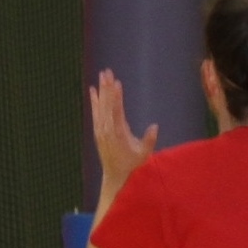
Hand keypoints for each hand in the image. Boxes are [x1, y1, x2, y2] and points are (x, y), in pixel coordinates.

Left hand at [89, 70, 158, 194]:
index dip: (116, 96)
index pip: (117, 110)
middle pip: (107, 104)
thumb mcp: (144, 154)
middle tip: (107, 71)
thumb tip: (154, 126)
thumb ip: (149, 140)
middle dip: (107, 87)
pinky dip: (94, 101)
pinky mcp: (98, 130)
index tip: (116, 82)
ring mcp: (100, 129)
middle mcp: (107, 129)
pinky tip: (93, 90)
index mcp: (118, 133)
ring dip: (101, 90)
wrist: (116, 175)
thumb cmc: (133, 164)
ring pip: (100, 106)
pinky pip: (95, 112)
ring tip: (101, 75)